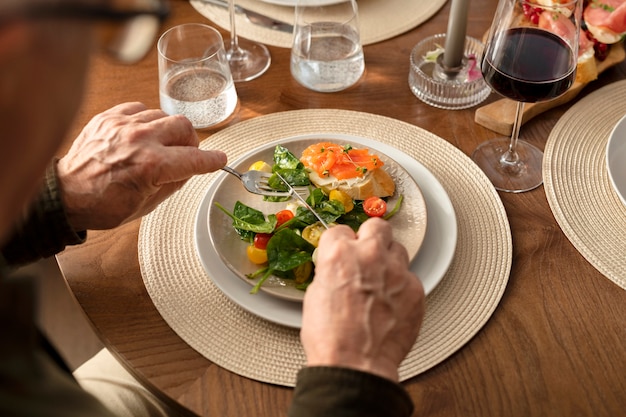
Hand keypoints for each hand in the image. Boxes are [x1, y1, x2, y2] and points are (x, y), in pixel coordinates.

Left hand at [56, 102, 226, 230]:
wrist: (65, 194)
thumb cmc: (102, 205)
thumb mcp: (147, 205)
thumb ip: (173, 184)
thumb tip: (188, 171)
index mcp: (151, 166)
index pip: (194, 159)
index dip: (212, 161)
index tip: (219, 160)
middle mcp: (140, 141)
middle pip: (184, 126)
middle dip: (191, 141)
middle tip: (186, 152)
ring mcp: (123, 126)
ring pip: (163, 115)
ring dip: (168, 130)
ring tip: (161, 144)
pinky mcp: (109, 117)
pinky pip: (139, 109)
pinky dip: (146, 120)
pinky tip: (142, 134)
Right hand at [300, 217, 424, 381]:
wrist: (357, 365)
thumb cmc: (332, 338)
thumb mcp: (316, 295)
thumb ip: (332, 272)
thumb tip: (339, 270)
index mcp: (339, 254)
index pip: (341, 230)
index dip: (341, 243)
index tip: (343, 250)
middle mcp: (370, 256)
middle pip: (377, 226)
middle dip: (371, 237)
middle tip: (368, 252)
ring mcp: (397, 271)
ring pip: (398, 249)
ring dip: (389, 260)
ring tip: (382, 280)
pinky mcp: (416, 290)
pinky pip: (411, 278)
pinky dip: (402, 287)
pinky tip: (392, 303)